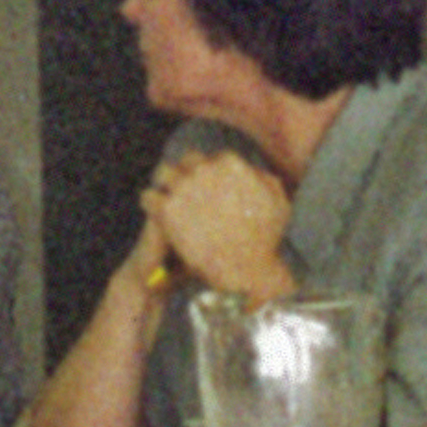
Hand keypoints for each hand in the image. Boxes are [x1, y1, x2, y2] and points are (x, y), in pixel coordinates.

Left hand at [137, 146, 293, 300]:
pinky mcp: (167, 209)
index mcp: (230, 163)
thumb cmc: (268, 240)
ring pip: (162, 173)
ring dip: (166, 186)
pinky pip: (147, 197)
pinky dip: (152, 207)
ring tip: (169, 204)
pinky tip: (160, 219)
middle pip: (184, 161)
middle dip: (186, 176)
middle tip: (186, 195)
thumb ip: (263, 178)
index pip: (210, 158)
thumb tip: (251, 170)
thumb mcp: (278, 200)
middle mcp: (204, 168)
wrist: (250, 269)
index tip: (207, 190)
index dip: (207, 175)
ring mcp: (183, 187)